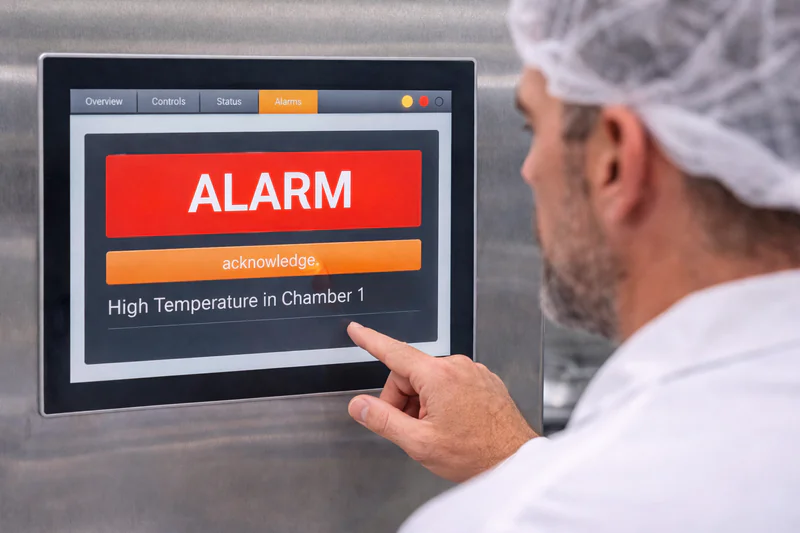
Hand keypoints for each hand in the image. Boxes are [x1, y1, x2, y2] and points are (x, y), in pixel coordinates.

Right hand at [346, 322, 537, 482]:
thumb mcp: (419, 442)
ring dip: (423, 403)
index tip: (357, 330)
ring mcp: (473, 372)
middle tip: (411, 429)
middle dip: (402, 400)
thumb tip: (360, 406)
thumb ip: (383, 420)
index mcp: (439, 376)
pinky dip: (442, 401)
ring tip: (437, 431)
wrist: (514, 462)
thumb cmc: (475, 453)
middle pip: (410, 374)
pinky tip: (452, 425)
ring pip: (430, 380)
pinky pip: (451, 384)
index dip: (370, 340)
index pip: (394, 352)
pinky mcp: (483, 381)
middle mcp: (457, 367)